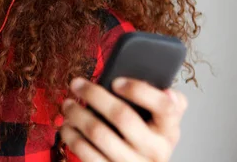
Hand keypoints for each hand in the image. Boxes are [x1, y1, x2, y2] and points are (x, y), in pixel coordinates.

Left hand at [60, 77, 187, 161]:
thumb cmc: (148, 137)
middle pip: (122, 116)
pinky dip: (72, 137)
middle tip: (76, 83)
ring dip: (77, 114)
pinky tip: (67, 126)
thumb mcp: (161, 121)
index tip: (116, 81)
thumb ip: (162, 100)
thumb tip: (160, 86)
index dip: (139, 90)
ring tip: (67, 104)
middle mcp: (154, 149)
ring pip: (99, 134)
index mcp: (169, 130)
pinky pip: (88, 154)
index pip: (164, 105)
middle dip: (94, 95)